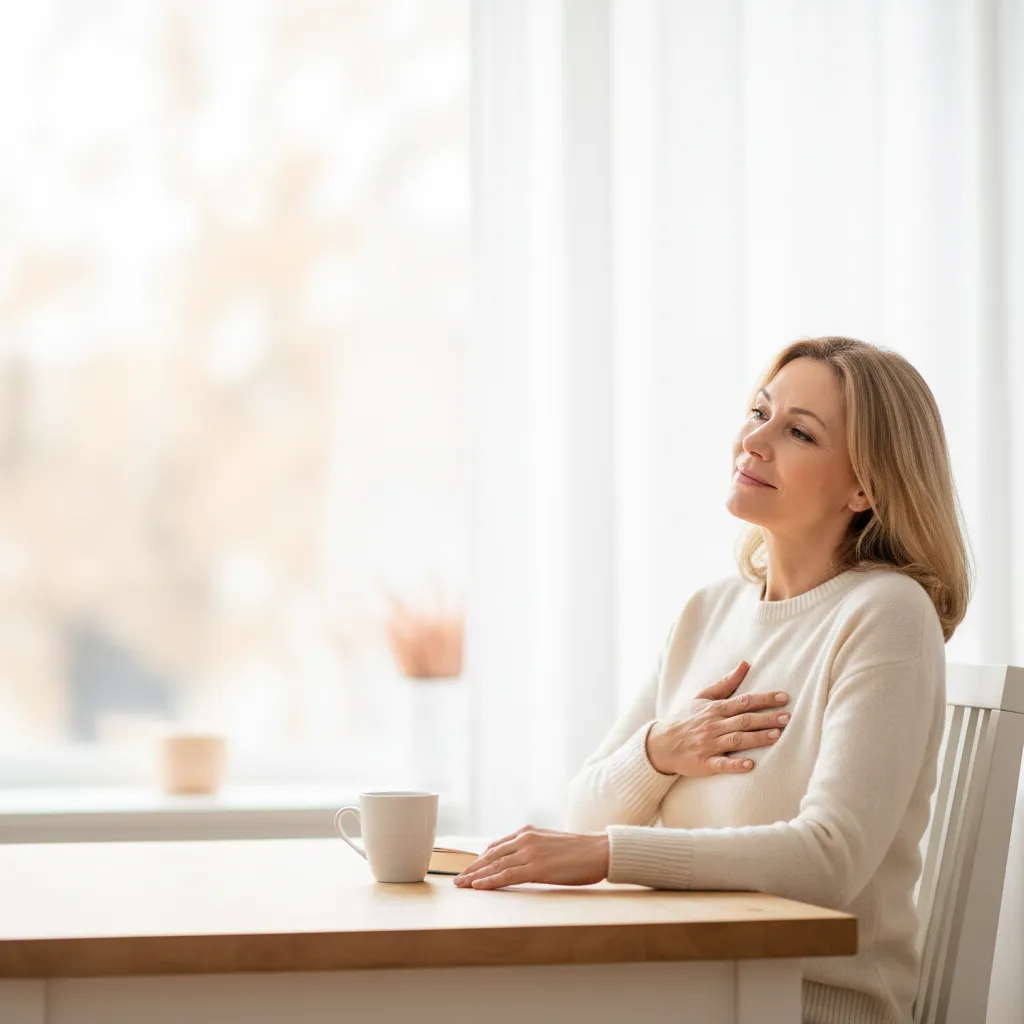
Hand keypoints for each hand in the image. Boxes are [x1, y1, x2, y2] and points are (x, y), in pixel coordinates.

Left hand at [453, 825, 608, 889]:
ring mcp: (529, 852)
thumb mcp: (549, 843)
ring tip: (461, 885)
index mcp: (527, 832)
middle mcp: (524, 839)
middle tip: (457, 879)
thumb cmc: (579, 851)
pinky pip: (507, 875)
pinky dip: (490, 881)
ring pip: (495, 866)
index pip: (496, 846)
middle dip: (472, 868)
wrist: (599, 850)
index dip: (481, 859)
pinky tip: (478, 886)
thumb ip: (532, 848)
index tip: (469, 868)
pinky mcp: (536, 868)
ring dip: (475, 876)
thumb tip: (519, 860)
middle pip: (490, 856)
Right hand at [645, 660, 790, 776]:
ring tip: (776, 736)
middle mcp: (713, 725)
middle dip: (766, 718)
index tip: (783, 698)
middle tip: (787, 718)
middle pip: (743, 720)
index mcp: (714, 709)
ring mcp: (708, 745)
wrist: (660, 743)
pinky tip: (750, 765)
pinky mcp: (704, 763)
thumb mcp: (703, 697)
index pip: (743, 701)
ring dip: (756, 738)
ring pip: (736, 740)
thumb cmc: (685, 718)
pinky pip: (721, 764)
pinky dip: (735, 765)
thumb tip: (746, 664)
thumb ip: (726, 683)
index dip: (764, 699)